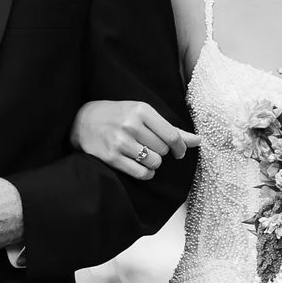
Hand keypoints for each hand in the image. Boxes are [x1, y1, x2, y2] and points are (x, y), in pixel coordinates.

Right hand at [71, 99, 197, 180]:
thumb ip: (170, 128)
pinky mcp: (112, 157)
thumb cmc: (118, 116)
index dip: (180, 147)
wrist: (83, 121)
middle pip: (164, 150)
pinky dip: (146, 173)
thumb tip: (198, 141)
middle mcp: (131, 124)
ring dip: (153, 163)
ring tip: (144, 155)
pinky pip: (141, 173)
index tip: (179, 152)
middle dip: (162, 152)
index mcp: (142, 110)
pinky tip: (140, 165)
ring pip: (154, 162)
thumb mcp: (143, 114)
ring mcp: (121, 142)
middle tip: (150, 147)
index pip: (172, 135)